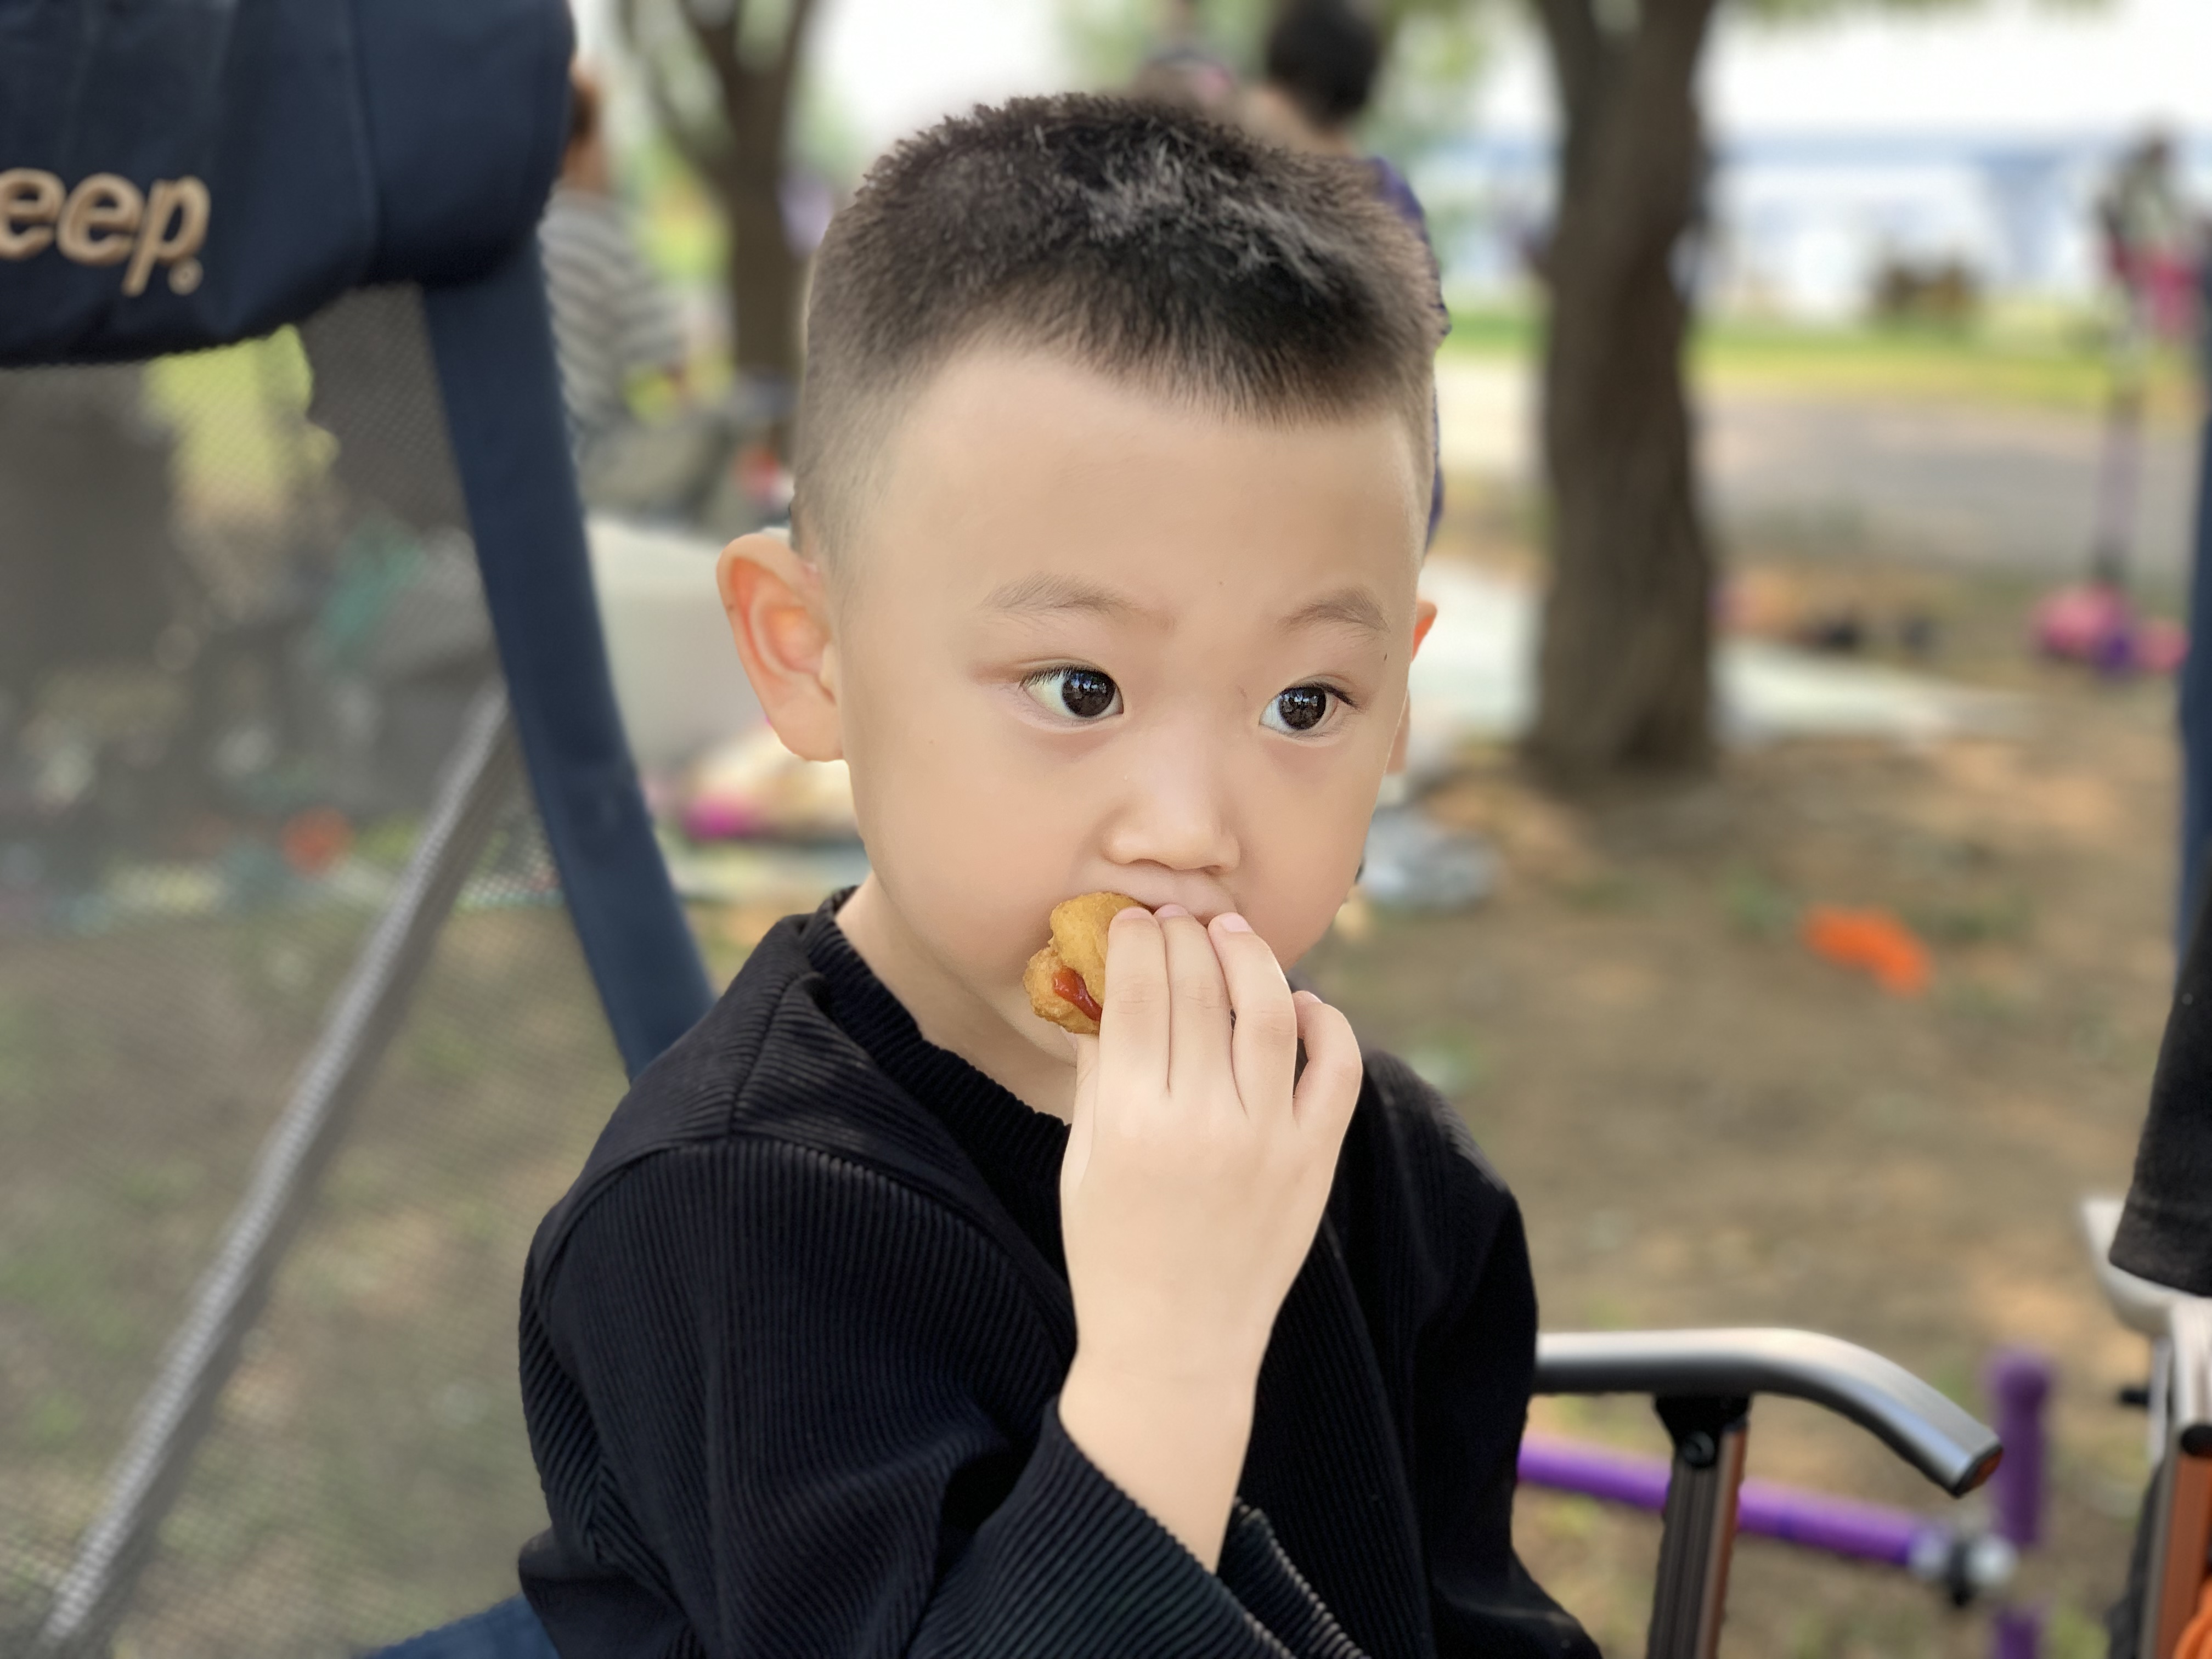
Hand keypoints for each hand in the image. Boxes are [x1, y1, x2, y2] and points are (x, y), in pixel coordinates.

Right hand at [1055, 904, 1361, 1566]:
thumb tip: (1104, 982)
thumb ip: (1098, 1069)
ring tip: (1234, 936)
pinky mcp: (1313, 1162)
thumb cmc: (1113, 1252)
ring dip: (1252, 959)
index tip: (1133, 919)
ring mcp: (1266, 1141)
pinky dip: (1326, 1024)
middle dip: (1186, 937)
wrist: (1175, 1349)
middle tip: (1179, 917)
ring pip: (1270, 1011)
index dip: (1138, 941)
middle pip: (1200, 989)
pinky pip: (1337, 1070)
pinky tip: (1301, 1003)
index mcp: (1131, 1120)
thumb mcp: (1083, 1159)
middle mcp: (1202, 1122)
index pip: (1141, 992)